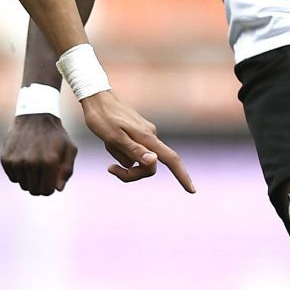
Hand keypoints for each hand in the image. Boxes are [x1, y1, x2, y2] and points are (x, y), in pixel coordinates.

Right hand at [0, 113, 78, 195]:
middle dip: (39, 185)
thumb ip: (66, 170)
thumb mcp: (69, 149)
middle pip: (34, 190)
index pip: (46, 191)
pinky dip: (18, 173)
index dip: (49, 188)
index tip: (50, 180)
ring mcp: (17, 161)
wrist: (34, 115)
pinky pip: (12, 177)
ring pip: (23, 185)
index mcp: (49, 161)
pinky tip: (24, 160)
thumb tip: (58, 189)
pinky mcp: (6, 158)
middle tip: (42, 173)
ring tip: (34, 165)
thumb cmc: (55, 134)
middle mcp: (31, 162)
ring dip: (29, 179)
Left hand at [78, 92, 195, 191]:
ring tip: (108, 144)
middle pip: (150, 166)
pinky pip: (133, 151)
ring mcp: (145, 134)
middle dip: (131, 173)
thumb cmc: (102, 118)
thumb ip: (134, 150)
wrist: (96, 98)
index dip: (182, 176)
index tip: (192, 191)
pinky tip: (109, 141)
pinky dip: (121, 151)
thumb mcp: (113, 138)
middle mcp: (150, 136)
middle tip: (110, 168)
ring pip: (139, 160)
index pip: (171, 160)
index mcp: (147, 138)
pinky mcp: (137, 133)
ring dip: (122, 159)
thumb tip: (154, 161)